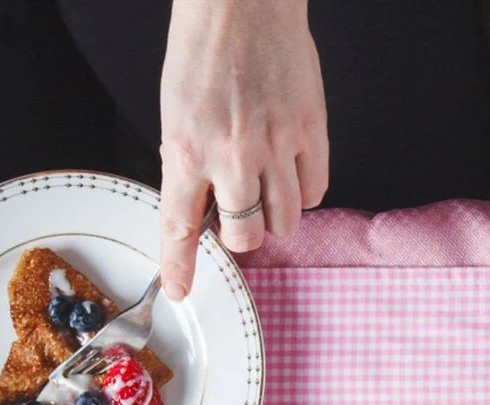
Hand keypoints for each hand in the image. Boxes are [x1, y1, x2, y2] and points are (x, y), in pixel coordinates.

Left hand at [157, 0, 328, 293]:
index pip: (181, 226)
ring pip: (285, 222)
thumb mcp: (175, 112)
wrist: (243, 4)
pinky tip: (290, 173)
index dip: (181, 266)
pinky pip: (314, 192)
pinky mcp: (312, 132)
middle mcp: (233, 156)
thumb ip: (188, 163)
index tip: (181, 290)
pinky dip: (302, 193)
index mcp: (187, 149)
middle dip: (241, 234)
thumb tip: (201, 208)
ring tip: (266, 189)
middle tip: (238, 214)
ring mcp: (277, 146)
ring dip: (274, 217)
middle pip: (246, 235)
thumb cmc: (204, 50)